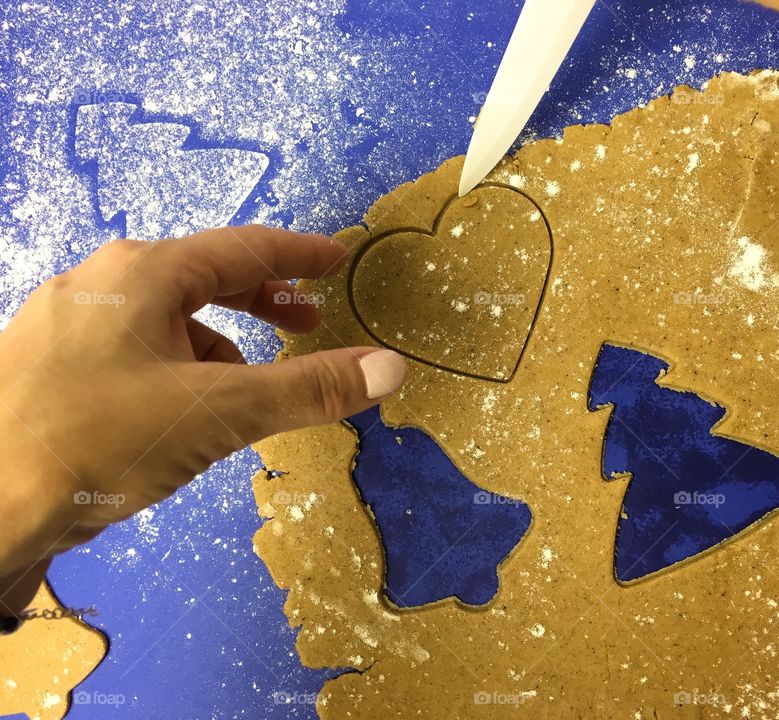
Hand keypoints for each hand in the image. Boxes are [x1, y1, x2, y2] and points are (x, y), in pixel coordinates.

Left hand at [0, 226, 405, 618]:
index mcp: (144, 274)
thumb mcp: (219, 412)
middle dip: (260, 300)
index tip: (337, 257)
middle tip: (306, 321)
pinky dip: (173, 367)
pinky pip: (132, 347)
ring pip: (164, 319)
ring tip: (242, 389)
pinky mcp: (47, 363)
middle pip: (202, 277)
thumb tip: (391, 368)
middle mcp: (101, 282)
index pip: (243, 248)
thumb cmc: (99, 440)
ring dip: (216, 344)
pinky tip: (177, 414)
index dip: (298, 253)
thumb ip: (308, 388)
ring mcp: (66, 322)